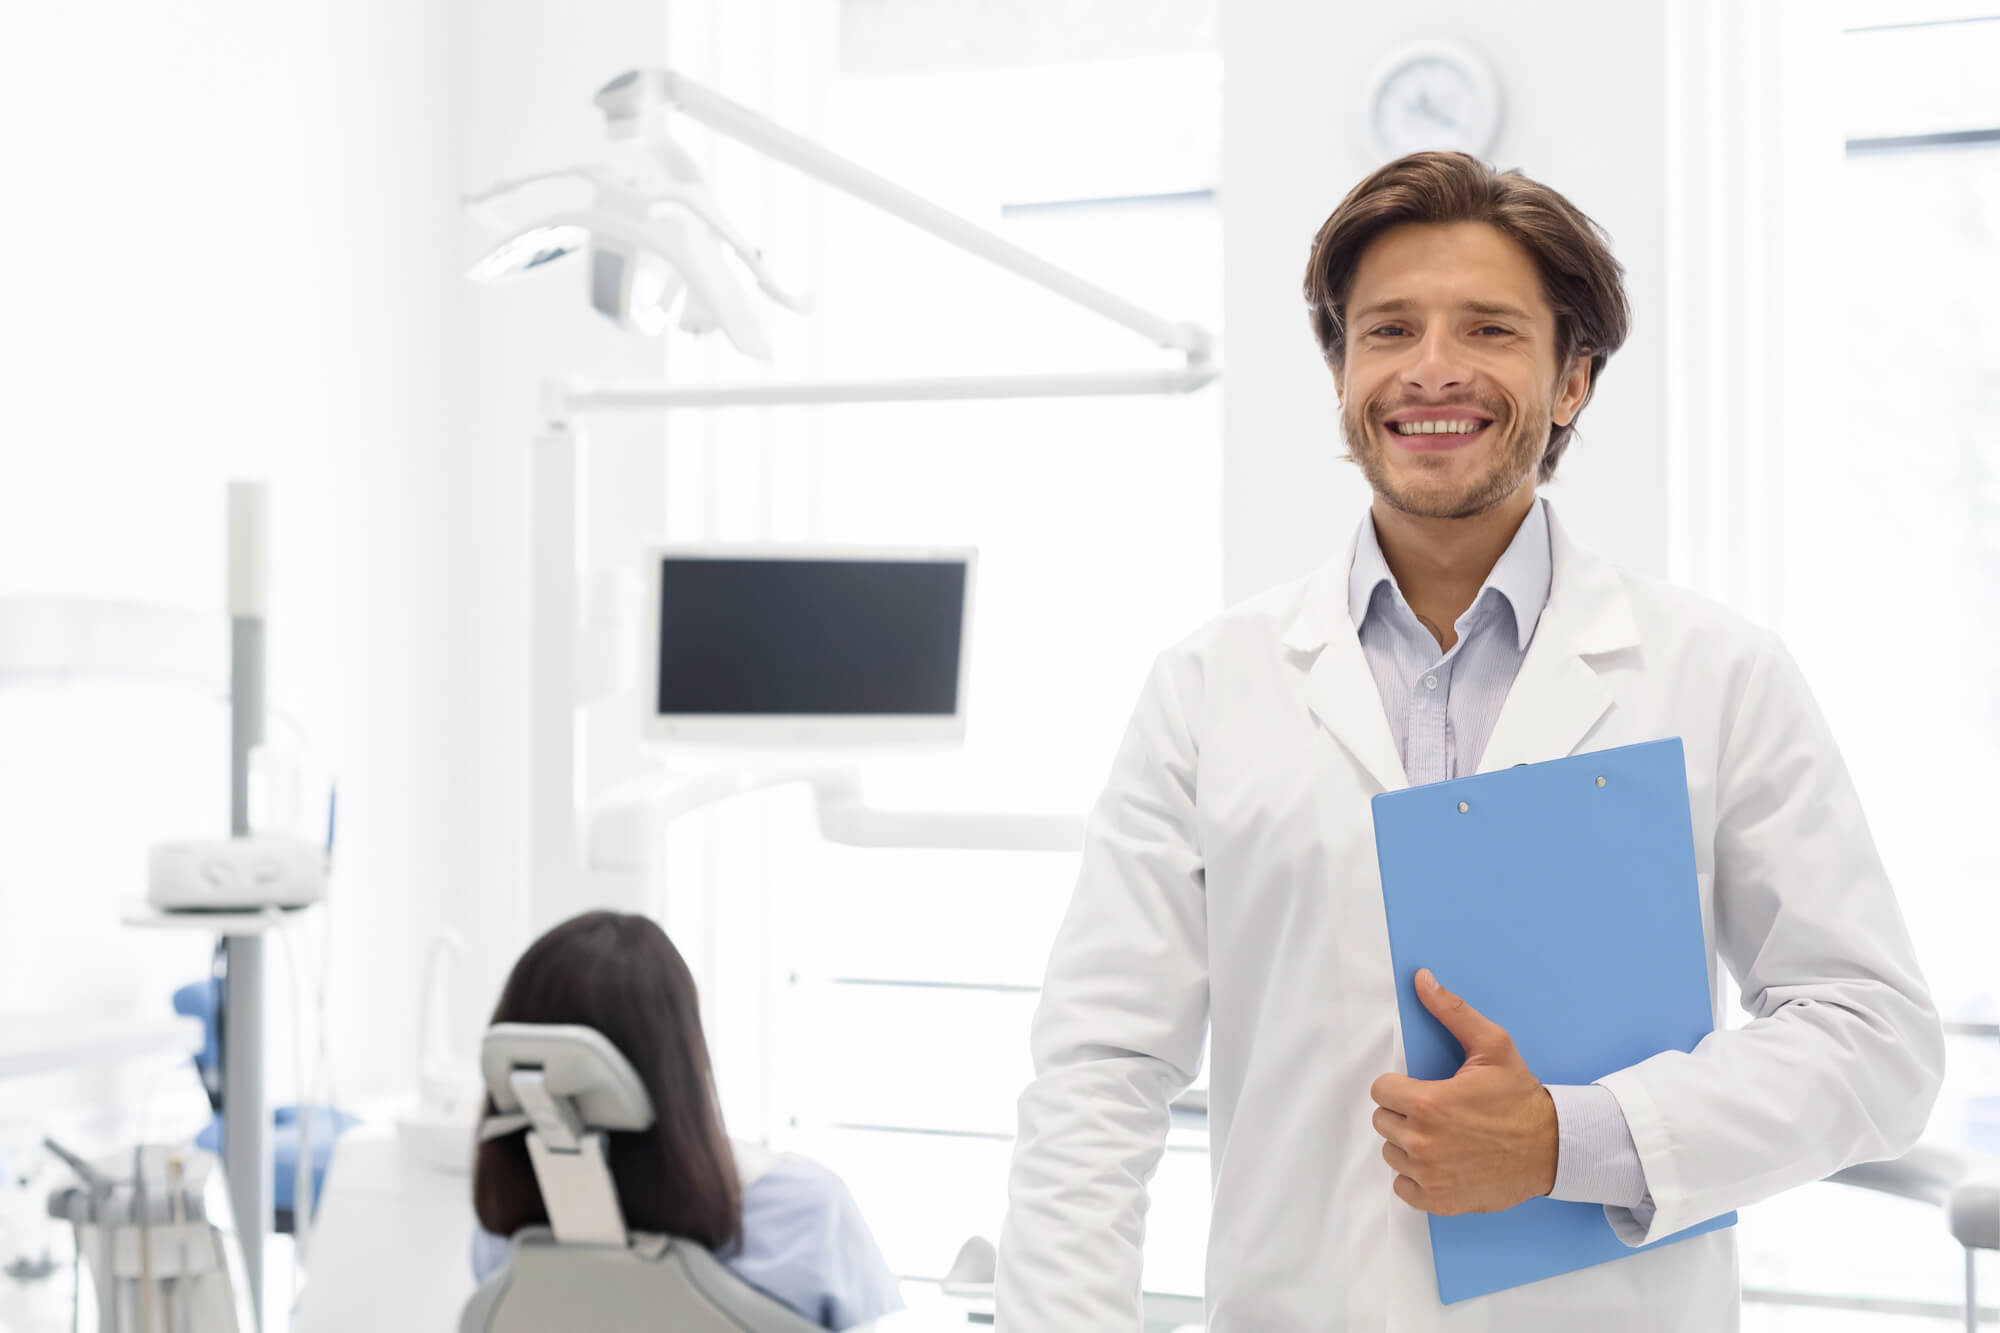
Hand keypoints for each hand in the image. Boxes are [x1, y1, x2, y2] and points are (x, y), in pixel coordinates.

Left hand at [1369, 968, 1557, 1214]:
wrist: (1553, 1148)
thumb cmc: (1519, 1096)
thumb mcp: (1493, 1046)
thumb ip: (1452, 1011)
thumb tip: (1421, 978)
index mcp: (1426, 1103)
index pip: (1381, 1090)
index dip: (1400, 1086)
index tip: (1423, 1088)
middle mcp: (1421, 1142)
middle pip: (1383, 1122)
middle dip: (1404, 1114)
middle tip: (1437, 1112)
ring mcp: (1428, 1175)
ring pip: (1392, 1153)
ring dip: (1409, 1145)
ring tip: (1442, 1136)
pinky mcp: (1438, 1201)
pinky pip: (1403, 1188)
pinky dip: (1416, 1178)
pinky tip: (1441, 1163)